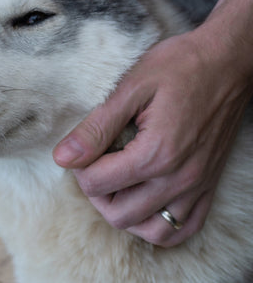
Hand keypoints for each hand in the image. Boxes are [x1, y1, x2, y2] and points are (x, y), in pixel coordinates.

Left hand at [54, 20, 252, 246]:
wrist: (228, 61)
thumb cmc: (180, 66)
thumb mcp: (130, 89)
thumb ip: (96, 128)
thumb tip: (63, 157)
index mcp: (156, 153)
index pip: (97, 184)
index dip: (79, 168)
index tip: (82, 149)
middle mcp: (179, 178)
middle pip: (119, 214)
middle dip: (95, 193)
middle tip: (94, 164)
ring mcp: (198, 186)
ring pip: (150, 230)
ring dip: (124, 213)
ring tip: (115, 185)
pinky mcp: (209, 185)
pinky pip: (183, 229)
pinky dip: (159, 225)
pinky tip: (144, 202)